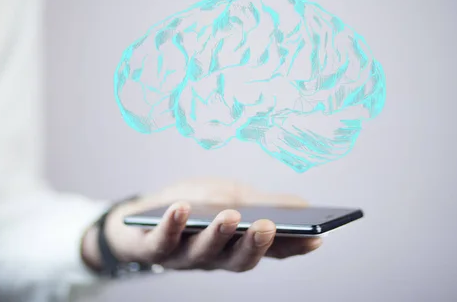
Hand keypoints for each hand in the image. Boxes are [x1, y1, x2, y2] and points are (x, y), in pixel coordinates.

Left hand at [82, 178, 321, 272]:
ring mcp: (184, 255)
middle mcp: (215, 257)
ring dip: (219, 235)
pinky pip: (164, 241)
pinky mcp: (154, 248)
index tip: (317, 237)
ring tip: (231, 216)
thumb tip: (304, 205)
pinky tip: (182, 207)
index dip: (294, 247)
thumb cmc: (192, 204)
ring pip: (204, 253)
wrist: (139, 217)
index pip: (270, 251)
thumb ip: (260, 203)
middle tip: (269, 227)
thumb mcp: (229, 197)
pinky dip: (173, 225)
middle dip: (255, 245)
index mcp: (237, 245)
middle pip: (239, 260)